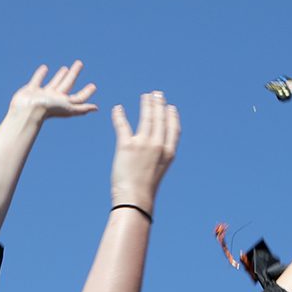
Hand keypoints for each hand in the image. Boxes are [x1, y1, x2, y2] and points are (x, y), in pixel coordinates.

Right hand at [10, 61, 98, 121]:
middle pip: (67, 84)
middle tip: (79, 63)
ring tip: (66, 68)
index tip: (93, 86)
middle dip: (74, 75)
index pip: (78, 97)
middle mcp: (54, 98)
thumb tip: (97, 108)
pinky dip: (40, 74)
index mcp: (64, 103)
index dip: (86, 92)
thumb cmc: (48, 109)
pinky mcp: (31, 90)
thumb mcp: (68, 108)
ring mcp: (42, 94)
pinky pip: (37, 80)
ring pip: (54, 83)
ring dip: (60, 76)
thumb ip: (81, 108)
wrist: (27, 110)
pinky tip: (45, 68)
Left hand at [109, 91, 180, 210]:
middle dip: (159, 105)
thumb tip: (152, 148)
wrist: (135, 198)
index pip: (173, 129)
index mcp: (169, 153)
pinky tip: (118, 108)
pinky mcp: (127, 145)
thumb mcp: (158, 170)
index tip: (170, 107)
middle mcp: (159, 146)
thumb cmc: (145, 188)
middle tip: (157, 94)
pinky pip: (123, 125)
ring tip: (145, 96)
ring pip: (146, 118)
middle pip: (160, 120)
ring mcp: (144, 144)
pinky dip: (119, 115)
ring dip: (146, 104)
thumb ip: (157, 156)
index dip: (172, 117)